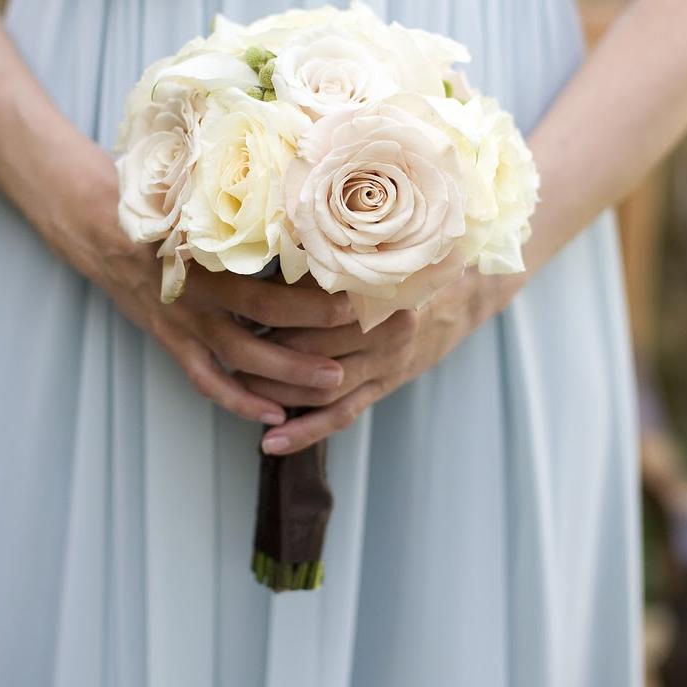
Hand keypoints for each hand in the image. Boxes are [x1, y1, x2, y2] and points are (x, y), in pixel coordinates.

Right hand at [47, 144, 356, 428]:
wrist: (96, 224)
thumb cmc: (158, 202)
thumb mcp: (197, 195)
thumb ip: (244, 205)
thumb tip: (308, 195)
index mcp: (206, 247)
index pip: (266, 267)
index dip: (310, 282)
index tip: (356, 281)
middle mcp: (197, 286)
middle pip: (264, 312)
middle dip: (315, 326)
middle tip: (361, 330)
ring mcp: (183, 318)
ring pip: (241, 356)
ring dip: (288, 372)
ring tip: (333, 382)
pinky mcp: (171, 339)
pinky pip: (207, 379)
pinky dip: (240, 400)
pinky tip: (274, 414)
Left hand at [236, 265, 528, 454]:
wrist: (462, 291)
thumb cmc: (402, 262)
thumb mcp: (367, 250)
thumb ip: (323, 252)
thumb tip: (261, 242)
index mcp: (375, 289)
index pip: (309, 312)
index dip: (266, 316)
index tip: (233, 313)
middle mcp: (383, 330)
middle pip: (310, 352)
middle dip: (262, 357)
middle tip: (224, 352)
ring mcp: (385, 363)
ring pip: (320, 389)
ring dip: (275, 394)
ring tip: (237, 389)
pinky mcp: (384, 387)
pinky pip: (341, 416)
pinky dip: (305, 433)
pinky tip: (271, 444)